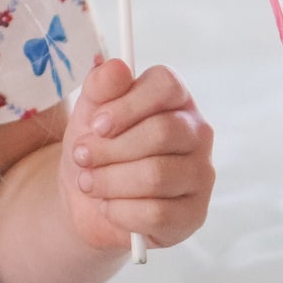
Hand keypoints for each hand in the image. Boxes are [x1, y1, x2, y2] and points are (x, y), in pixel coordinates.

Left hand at [58, 58, 214, 253]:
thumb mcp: (88, 110)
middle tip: (82, 156)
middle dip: (111, 148)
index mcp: (176, 98)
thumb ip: (100, 85)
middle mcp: (197, 133)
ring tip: (88, 182)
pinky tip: (108, 206)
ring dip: (110, 181)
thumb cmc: (96, 144)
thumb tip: (117, 67)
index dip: (128, 105)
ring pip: (157, 176)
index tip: (97, 124)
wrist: (87, 197)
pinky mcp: (194, 214)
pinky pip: (157, 214)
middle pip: (162, 132)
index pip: (167, 86)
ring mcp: (200, 175)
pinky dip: (121, 211)